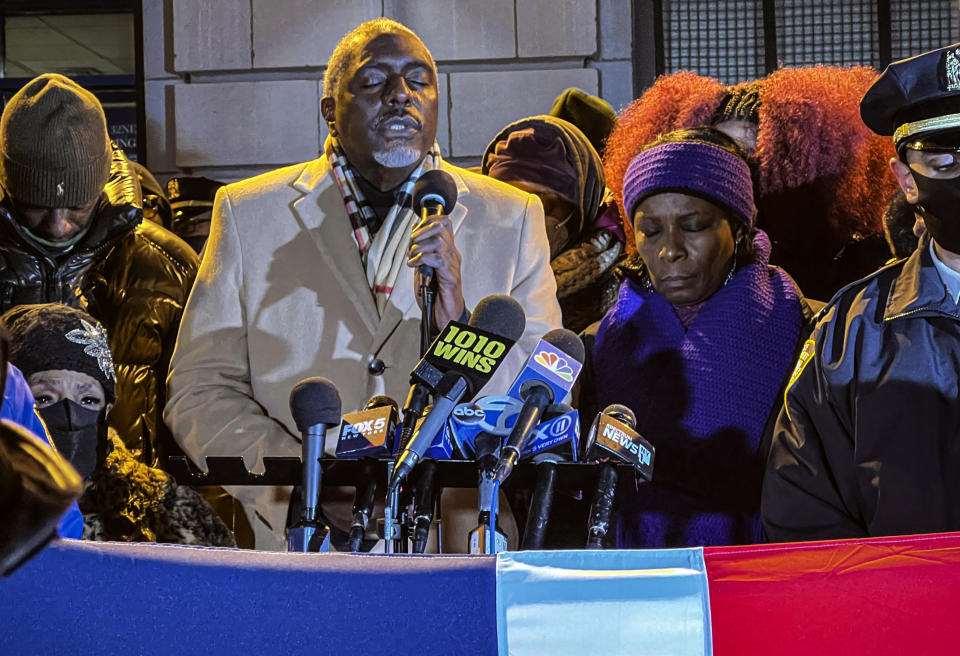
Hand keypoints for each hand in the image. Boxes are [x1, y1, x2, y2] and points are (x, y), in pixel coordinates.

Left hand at [407, 213, 464, 329]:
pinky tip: (415, 265)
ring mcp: (452, 265)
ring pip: (437, 242)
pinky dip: (422, 259)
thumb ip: (421, 249)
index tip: (415, 229)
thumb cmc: (436, 293)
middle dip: (420, 232)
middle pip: (440, 227)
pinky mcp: (450, 277)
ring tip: (412, 257)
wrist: (445, 314)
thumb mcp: (425, 266)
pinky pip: (437, 259)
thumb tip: (414, 230)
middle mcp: (452, 255)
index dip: (428, 219)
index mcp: (447, 250)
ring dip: (419, 247)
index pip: (445, 222)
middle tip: (411, 244)